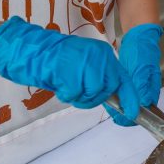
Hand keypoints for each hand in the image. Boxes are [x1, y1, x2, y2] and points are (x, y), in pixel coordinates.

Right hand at [0, 17, 139, 122]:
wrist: (31, 50)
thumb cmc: (56, 60)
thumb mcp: (84, 64)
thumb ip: (100, 77)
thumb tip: (114, 97)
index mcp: (104, 54)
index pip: (123, 78)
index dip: (129, 98)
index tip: (132, 113)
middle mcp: (98, 57)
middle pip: (108, 89)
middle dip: (94, 98)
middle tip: (78, 94)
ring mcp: (85, 63)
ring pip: (93, 93)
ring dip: (79, 97)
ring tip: (67, 87)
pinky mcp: (71, 71)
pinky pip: (75, 94)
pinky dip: (67, 95)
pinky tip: (60, 85)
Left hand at [104, 23, 162, 126]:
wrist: (138, 37)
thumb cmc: (142, 51)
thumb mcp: (142, 68)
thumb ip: (143, 85)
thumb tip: (145, 103)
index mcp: (151, 90)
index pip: (145, 112)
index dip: (133, 118)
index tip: (121, 118)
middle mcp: (145, 92)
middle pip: (136, 110)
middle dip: (123, 114)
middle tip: (111, 112)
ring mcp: (137, 87)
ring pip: (128, 103)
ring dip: (119, 107)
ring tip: (108, 104)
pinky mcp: (130, 82)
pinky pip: (123, 95)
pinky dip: (116, 97)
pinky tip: (108, 96)